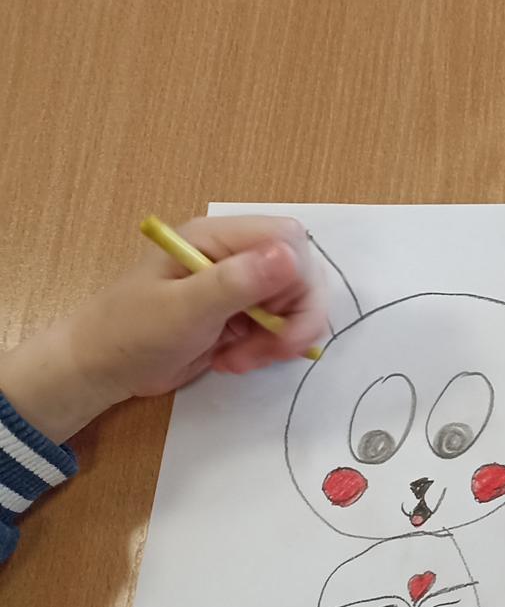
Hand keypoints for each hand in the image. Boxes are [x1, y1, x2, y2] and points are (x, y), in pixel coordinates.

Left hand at [0, 214, 326, 439]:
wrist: (101, 368)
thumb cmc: (131, 333)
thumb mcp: (183, 310)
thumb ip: (236, 283)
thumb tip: (291, 255)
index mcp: (217, 238)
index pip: (289, 239)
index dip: (298, 278)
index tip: (280, 318)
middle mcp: (235, 255)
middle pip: (302, 273)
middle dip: (295, 318)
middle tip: (270, 351)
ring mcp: (241, 285)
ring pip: (297, 303)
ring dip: (281, 339)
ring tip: (242, 359)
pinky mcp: (243, 313)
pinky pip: (281, 326)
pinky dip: (269, 349)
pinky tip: (236, 360)